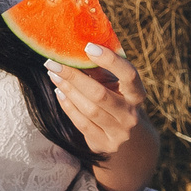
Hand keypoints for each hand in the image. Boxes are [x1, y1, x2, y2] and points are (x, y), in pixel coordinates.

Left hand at [46, 42, 150, 159]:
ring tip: (54, 74)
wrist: (125, 135)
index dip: (111, 60)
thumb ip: (100, 70)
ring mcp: (118, 133)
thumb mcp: (114, 83)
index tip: (88, 46)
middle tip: (53, 62)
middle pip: (100, 94)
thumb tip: (76, 50)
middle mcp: (130, 115)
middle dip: (74, 76)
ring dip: (68, 90)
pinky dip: (68, 106)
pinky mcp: (104, 144)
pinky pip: (81, 123)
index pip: (129, 75)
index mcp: (137, 95)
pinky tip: (59, 92)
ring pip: (88, 109)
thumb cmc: (116, 99)